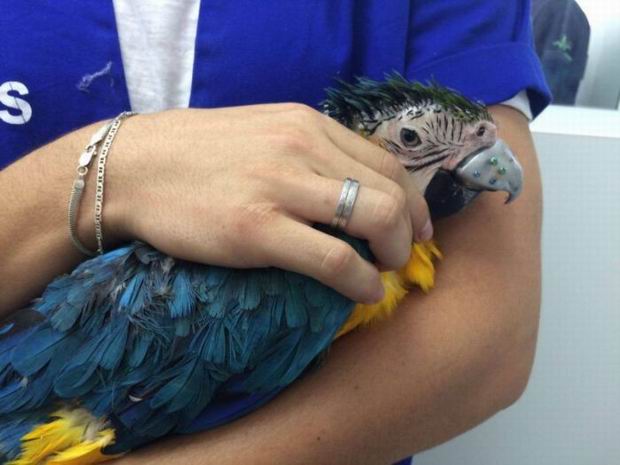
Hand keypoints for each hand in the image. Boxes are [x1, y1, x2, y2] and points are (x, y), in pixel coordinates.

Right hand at [102, 104, 431, 303]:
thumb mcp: (263, 133)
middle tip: (398, 255)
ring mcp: (281, 187)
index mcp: (307, 124)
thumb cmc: (196, 153)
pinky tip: (362, 292)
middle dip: (409, 231)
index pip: (387, 161)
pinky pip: (335, 259)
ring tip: (381, 272)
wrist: (132, 167)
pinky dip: (361, 280)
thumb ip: (308, 152)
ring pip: (375, 219)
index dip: (412, 201)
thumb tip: (349, 187)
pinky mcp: (257, 229)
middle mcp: (304, 147)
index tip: (414, 227)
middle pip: (391, 192)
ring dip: (392, 254)